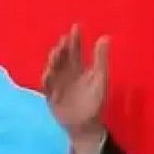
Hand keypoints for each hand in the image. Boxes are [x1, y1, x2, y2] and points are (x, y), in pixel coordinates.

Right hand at [41, 24, 109, 153]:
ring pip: (53, 68)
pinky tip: (49, 73)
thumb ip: (101, 59)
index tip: (75, 27)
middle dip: (62, 48)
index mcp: (79, 69)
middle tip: (64, 41)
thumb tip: (105, 37)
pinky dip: (47, 79)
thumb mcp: (100, 80)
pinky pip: (47, 86)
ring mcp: (57, 84)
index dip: (75, 39)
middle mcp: (66, 73)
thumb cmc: (95, 102)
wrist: (86, 126)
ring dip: (53, 61)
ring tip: (56, 53)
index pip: (75, 51)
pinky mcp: (50, 96)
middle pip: (62, 58)